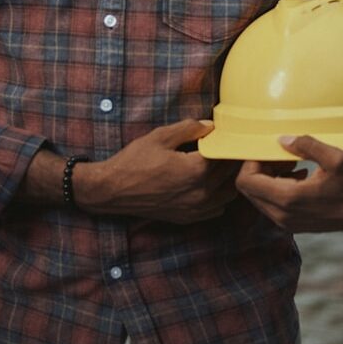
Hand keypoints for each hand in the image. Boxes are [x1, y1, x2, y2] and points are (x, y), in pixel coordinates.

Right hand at [73, 120, 239, 223]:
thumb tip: (210, 126)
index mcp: (196, 170)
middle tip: (224, 145)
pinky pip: (217, 208)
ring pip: (228, 193)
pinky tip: (208, 183)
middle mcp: (200, 193)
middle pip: (230, 173)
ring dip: (227, 178)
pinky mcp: (188, 218)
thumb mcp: (160, 136)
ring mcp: (195, 208)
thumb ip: (189, 128)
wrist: (112, 190)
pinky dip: (219, 196)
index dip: (227, 142)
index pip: (226, 154)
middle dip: (229, 158)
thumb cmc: (134, 162)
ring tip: (217, 164)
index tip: (227, 134)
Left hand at [235, 135, 342, 232]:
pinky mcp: (294, 224)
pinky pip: (271, 203)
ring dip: (269, 177)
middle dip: (259, 168)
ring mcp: (288, 222)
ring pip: (259, 196)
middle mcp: (283, 215)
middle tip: (280, 153)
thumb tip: (283, 139)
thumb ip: (307, 146)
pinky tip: (298, 174)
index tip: (267, 149)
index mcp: (289, 199)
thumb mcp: (336, 158)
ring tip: (290, 161)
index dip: (251, 162)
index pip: (246, 181)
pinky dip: (277, 186)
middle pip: (249, 189)